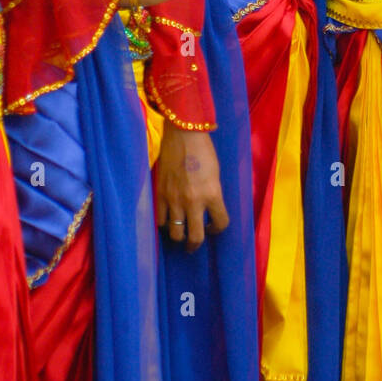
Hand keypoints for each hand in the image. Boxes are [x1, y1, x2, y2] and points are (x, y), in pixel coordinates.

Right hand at [155, 125, 228, 249]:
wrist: (183, 134)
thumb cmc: (204, 150)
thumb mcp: (216, 174)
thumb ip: (212, 194)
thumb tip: (208, 210)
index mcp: (213, 194)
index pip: (221, 223)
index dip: (219, 229)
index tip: (214, 227)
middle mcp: (194, 202)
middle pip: (195, 237)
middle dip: (196, 245)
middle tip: (194, 246)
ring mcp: (175, 200)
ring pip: (175, 234)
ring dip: (179, 237)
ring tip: (179, 235)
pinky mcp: (160, 194)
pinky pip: (160, 220)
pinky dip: (164, 224)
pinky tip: (167, 220)